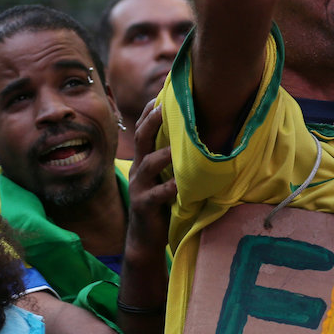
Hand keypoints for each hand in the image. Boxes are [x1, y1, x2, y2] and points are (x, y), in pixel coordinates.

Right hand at [127, 101, 176, 253]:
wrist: (144, 238)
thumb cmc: (160, 204)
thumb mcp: (163, 177)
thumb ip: (171, 160)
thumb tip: (194, 137)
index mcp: (144, 161)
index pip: (143, 130)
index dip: (150, 112)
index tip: (162, 95)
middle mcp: (139, 170)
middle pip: (142, 139)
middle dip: (152, 122)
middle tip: (165, 108)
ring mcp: (140, 187)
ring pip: (149, 164)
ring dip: (164, 154)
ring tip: (178, 147)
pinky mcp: (144, 205)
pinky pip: (156, 194)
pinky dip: (169, 188)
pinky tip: (180, 184)